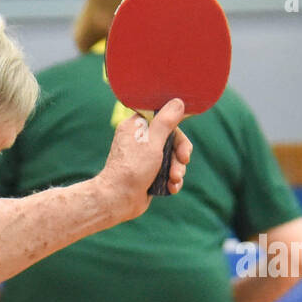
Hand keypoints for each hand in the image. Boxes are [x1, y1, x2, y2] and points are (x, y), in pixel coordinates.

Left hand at [97, 98, 191, 220]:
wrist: (118, 200)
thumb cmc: (131, 168)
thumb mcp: (152, 141)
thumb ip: (166, 121)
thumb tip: (178, 101)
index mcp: (136, 126)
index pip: (162, 117)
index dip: (175, 127)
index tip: (180, 137)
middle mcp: (140, 140)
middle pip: (172, 139)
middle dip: (180, 152)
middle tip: (184, 160)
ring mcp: (145, 158)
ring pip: (172, 158)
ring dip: (178, 169)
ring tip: (174, 179)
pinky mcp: (149, 174)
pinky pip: (168, 173)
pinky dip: (172, 180)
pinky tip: (172, 188)